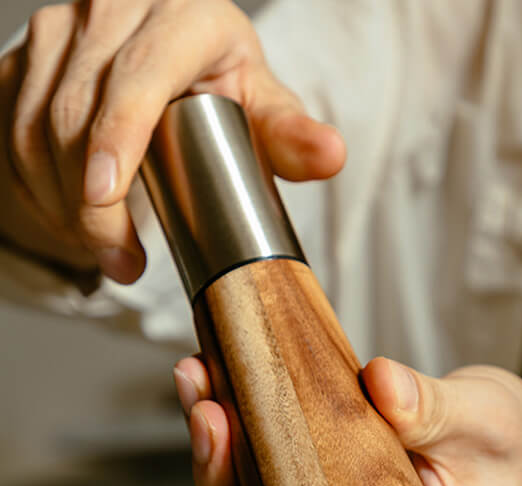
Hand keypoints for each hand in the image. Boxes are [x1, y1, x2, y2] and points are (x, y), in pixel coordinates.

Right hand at [0, 0, 344, 281]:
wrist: (171, 56)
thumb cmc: (224, 85)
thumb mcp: (261, 105)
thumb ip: (291, 134)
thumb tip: (331, 155)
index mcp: (181, 14)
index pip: (138, 77)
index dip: (117, 136)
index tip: (107, 197)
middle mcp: (111, 8)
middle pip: (79, 112)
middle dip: (91, 204)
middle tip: (121, 264)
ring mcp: (60, 28)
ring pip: (35, 125)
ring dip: (60, 203)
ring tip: (103, 253)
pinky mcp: (27, 55)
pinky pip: (11, 126)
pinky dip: (34, 184)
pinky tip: (67, 220)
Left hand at [173, 355, 521, 485]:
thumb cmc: (516, 460)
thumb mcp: (489, 430)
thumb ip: (438, 412)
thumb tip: (380, 383)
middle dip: (224, 479)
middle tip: (209, 414)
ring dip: (221, 447)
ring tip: (200, 384)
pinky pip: (277, 469)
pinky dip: (246, 429)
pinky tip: (224, 383)